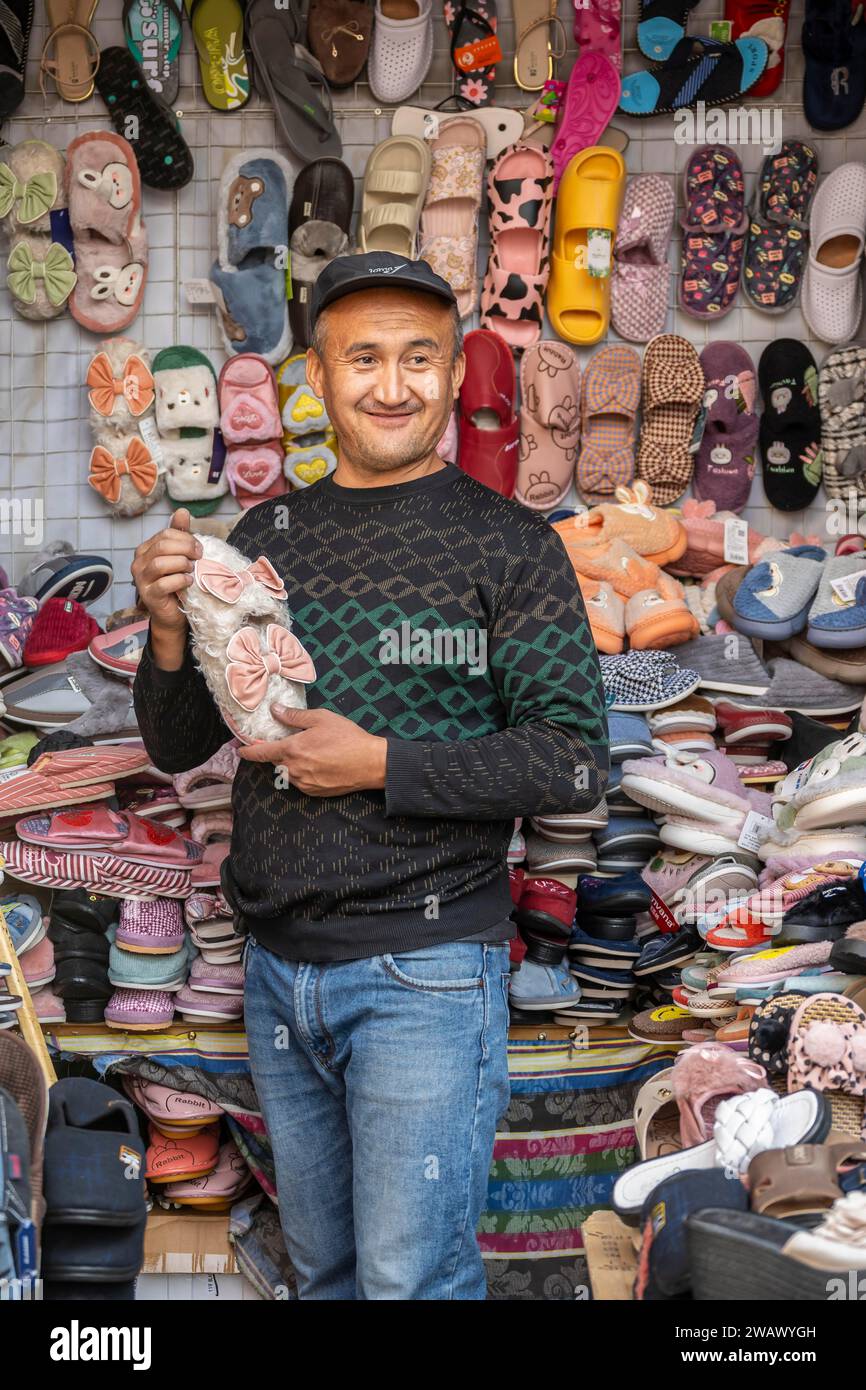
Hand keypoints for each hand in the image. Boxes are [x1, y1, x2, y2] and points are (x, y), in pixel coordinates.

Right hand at [132, 510, 201, 664]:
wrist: (173, 614)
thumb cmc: (177, 584)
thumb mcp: (180, 557)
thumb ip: (180, 535)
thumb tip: (182, 511)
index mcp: (146, 549)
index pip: (165, 534)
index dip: (186, 538)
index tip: (199, 548)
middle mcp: (139, 562)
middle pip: (163, 546)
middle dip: (186, 549)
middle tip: (199, 557)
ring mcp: (141, 579)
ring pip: (161, 563)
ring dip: (182, 565)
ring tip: (191, 570)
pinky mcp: (148, 595)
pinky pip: (164, 583)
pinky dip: (180, 581)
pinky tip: (188, 583)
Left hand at [238, 706, 387, 795]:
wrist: (370, 764)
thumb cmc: (347, 738)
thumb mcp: (321, 718)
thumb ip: (294, 716)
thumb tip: (275, 710)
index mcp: (292, 749)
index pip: (261, 752)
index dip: (249, 751)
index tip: (241, 750)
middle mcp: (294, 769)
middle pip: (274, 762)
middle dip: (276, 754)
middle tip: (288, 744)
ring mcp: (303, 783)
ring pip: (287, 772)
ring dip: (291, 763)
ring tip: (309, 752)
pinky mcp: (314, 792)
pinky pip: (300, 782)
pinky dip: (302, 773)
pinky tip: (318, 763)